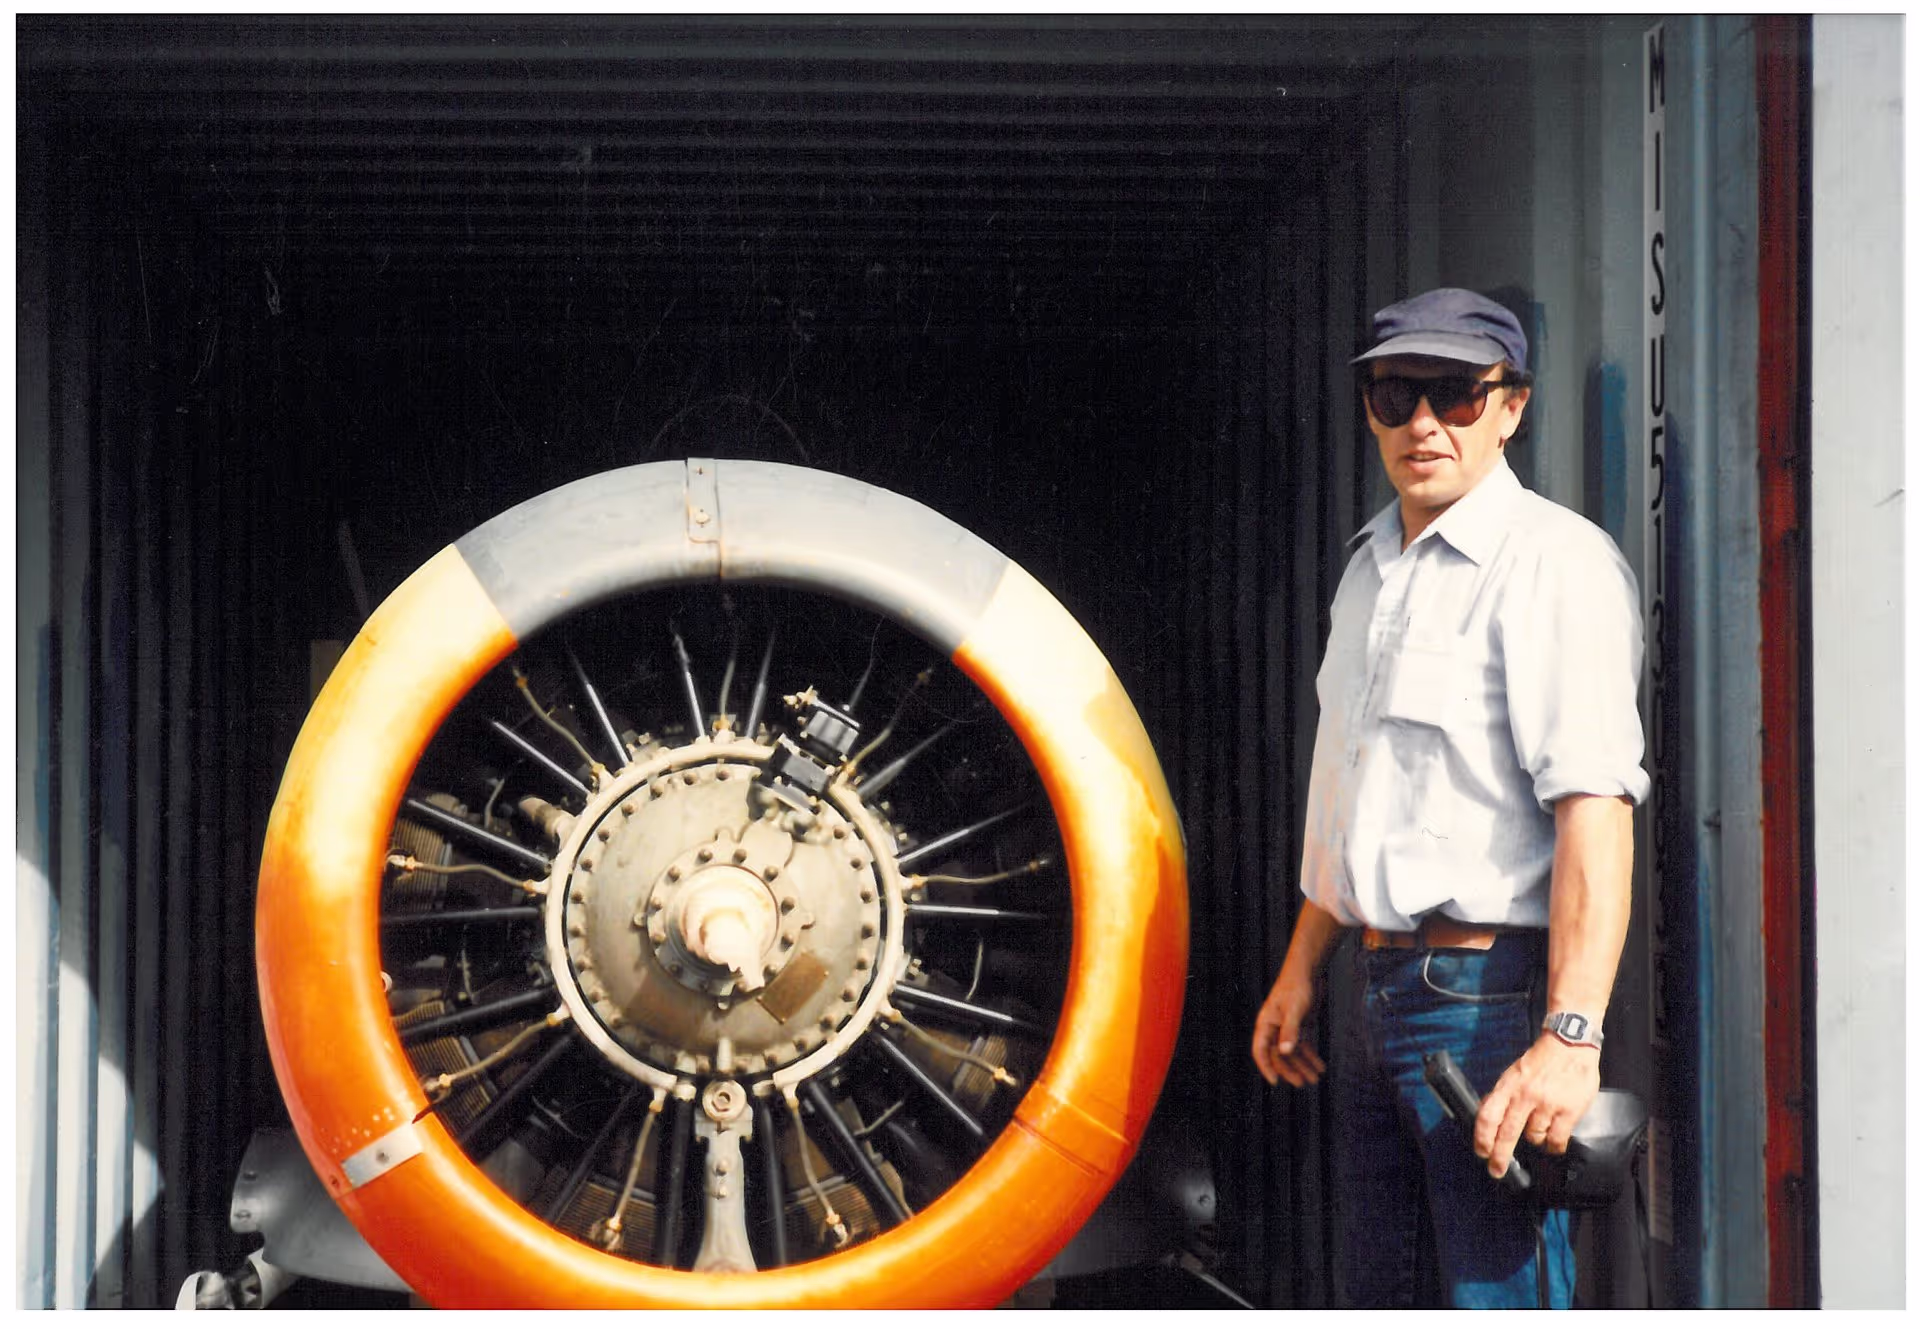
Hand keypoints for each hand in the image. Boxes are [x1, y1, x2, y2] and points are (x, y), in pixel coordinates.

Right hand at [1251, 969, 1325, 1087]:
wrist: (1308, 971)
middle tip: (1303, 1084)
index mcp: (1266, 1024)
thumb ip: (1290, 1031)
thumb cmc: (1297, 987)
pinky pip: (1304, 1045)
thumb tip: (1285, 1052)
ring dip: (1303, 1065)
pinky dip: (1311, 1056)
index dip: (1266, 1067)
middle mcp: (1275, 1028)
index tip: (1275, 1082)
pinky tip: (1320, 1065)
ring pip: (1293, 1052)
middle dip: (1291, 1070)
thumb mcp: (1294, 1010)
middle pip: (1279, 1055)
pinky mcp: (1300, 1025)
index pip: (1261, 1050)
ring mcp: (1288, 1027)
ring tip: (1315, 1079)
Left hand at [1474, 1034, 1600, 1178]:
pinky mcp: (1569, 1111)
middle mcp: (1526, 1095)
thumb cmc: (1541, 1061)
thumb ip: (1503, 1094)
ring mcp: (1548, 1104)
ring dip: (1535, 1140)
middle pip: (1507, 1133)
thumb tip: (1488, 1115)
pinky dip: (1553, 1145)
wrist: (1570, 1044)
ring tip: (1540, 1129)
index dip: (1482, 1137)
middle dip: (1500, 1156)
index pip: (1488, 1115)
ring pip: (1534, 1137)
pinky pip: (1556, 1140)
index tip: (1482, 1152)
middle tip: (1497, 1170)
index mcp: (1509, 1085)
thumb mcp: (1515, 1073)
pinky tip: (1554, 1140)